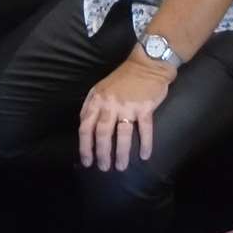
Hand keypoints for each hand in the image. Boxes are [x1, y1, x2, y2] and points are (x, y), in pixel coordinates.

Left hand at [78, 48, 173, 170]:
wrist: (147, 64)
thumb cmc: (123, 78)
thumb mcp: (101, 88)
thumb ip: (91, 105)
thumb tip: (84, 126)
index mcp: (97, 100)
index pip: (86, 127)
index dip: (85, 146)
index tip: (87, 161)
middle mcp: (110, 104)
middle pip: (102, 133)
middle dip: (101, 153)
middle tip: (103, 167)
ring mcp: (128, 106)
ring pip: (122, 134)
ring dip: (120, 153)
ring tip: (120, 166)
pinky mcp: (145, 107)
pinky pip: (145, 129)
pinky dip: (145, 143)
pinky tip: (144, 155)